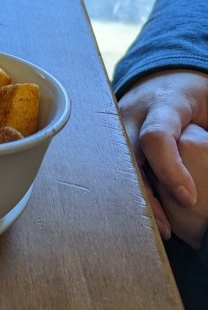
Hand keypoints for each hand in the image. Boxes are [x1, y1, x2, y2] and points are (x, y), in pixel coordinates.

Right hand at [117, 69, 207, 235]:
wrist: (167, 81)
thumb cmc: (198, 97)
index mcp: (163, 104)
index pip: (155, 137)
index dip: (170, 170)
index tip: (189, 199)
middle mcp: (131, 115)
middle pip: (128, 159)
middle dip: (145, 195)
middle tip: (166, 227)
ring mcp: (116, 128)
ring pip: (116, 168)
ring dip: (135, 199)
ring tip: (157, 227)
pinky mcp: (111, 141)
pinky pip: (115, 170)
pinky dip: (128, 193)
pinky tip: (144, 214)